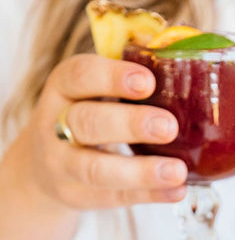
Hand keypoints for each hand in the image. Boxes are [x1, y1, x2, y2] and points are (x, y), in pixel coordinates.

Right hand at [20, 53, 187, 209]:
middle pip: (87, 123)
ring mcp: (63, 165)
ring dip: (140, 171)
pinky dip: (148, 196)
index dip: (111, 77)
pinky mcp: (78, 196)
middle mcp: (56, 125)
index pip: (79, 75)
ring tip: (178, 171)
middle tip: (169, 126)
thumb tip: (184, 42)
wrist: (45, 165)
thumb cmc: (88, 112)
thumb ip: (132, 69)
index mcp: (64, 87)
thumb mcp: (95, 89)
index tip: (147, 81)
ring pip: (95, 169)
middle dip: (129, 124)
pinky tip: (177, 191)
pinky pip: (113, 197)